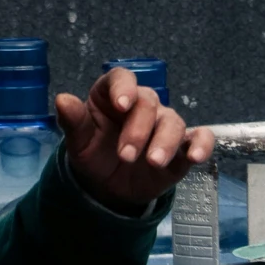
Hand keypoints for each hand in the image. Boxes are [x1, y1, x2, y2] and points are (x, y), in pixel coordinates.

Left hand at [55, 69, 213, 213]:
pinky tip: (195, 156)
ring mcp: (163, 126)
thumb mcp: (78, 141)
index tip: (121, 105)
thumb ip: (73, 121)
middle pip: (148, 103)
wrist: (107, 186)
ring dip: (165, 141)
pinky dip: (202, 144)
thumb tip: (62, 99)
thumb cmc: (93, 154)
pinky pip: (199, 138)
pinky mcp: (181, 147)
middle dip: (139, 128)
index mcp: (113, 95)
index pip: (122, 78)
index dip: (123, 88)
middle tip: (126, 155)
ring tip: (153, 162)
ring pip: (173, 121)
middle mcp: (141, 106)